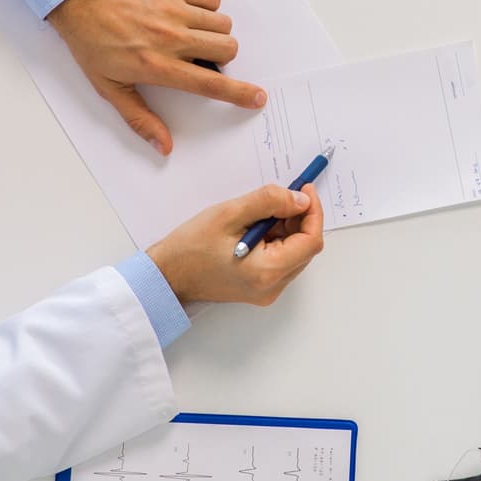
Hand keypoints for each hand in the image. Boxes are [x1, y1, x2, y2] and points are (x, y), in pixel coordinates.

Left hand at [49, 0, 265, 154]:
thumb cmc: (91, 44)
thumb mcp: (110, 88)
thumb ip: (140, 119)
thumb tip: (165, 146)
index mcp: (158, 66)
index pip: (210, 84)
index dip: (239, 94)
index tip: (257, 97)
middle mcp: (171, 38)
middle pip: (228, 49)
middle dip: (223, 57)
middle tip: (201, 57)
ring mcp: (174, 10)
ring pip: (223, 24)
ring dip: (215, 33)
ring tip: (192, 34)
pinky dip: (208, 8)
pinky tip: (189, 14)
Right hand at [150, 184, 326, 306]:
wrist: (167, 275)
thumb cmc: (190, 247)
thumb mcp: (230, 213)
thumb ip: (269, 202)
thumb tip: (300, 199)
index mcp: (267, 271)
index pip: (311, 241)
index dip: (313, 212)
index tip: (304, 190)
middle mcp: (272, 287)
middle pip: (305, 248)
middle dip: (300, 218)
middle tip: (284, 195)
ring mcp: (267, 290)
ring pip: (294, 253)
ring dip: (288, 228)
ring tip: (263, 211)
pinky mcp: (260, 288)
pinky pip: (280, 261)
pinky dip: (277, 240)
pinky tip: (257, 226)